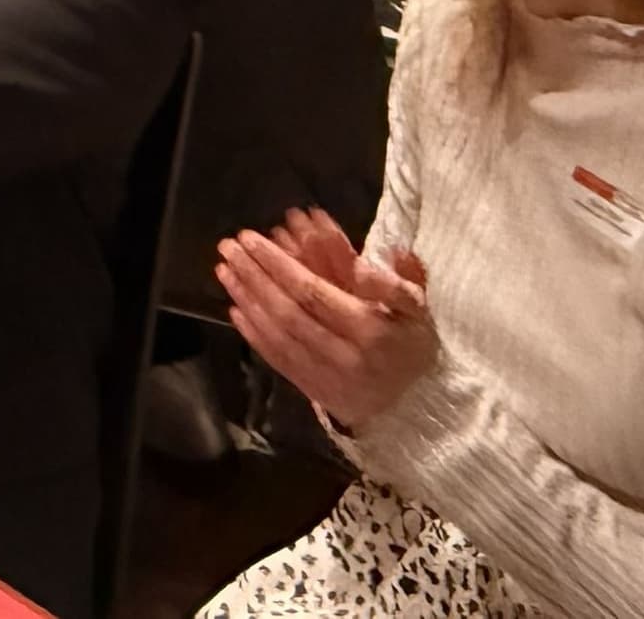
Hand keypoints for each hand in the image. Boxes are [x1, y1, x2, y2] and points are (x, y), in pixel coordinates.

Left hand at [216, 209, 437, 430]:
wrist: (415, 405)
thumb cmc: (411, 343)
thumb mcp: (419, 309)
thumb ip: (394, 283)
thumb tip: (362, 266)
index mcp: (369, 330)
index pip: (313, 292)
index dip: (278, 265)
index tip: (251, 239)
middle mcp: (344, 355)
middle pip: (288, 311)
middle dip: (254, 276)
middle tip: (228, 248)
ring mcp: (326, 376)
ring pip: (278, 335)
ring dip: (247, 300)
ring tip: (225, 271)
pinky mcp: (313, 391)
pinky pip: (278, 360)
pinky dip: (254, 335)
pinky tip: (235, 309)